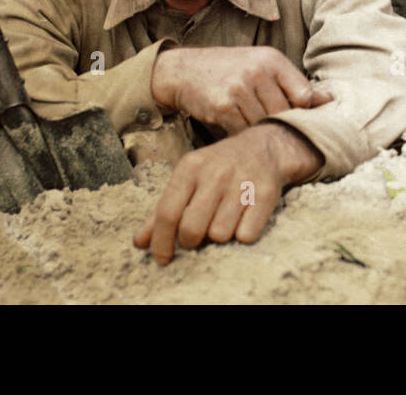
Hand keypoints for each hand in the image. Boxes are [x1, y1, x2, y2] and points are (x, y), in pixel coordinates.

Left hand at [134, 122, 323, 261]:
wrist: (264, 146)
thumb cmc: (218, 167)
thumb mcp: (188, 178)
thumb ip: (163, 209)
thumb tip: (139, 242)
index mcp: (191, 167)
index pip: (167, 212)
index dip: (160, 242)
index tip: (162, 259)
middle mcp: (216, 173)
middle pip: (192, 229)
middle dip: (191, 241)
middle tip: (196, 236)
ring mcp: (242, 182)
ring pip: (220, 235)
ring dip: (219, 236)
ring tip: (223, 220)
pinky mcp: (265, 194)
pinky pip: (246, 235)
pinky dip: (243, 234)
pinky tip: (243, 219)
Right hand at [150, 44, 330, 133]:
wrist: (184, 70)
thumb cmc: (230, 69)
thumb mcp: (262, 65)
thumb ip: (292, 83)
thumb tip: (329, 100)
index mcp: (273, 59)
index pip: (305, 95)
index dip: (304, 113)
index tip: (300, 122)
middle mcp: (258, 71)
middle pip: (285, 113)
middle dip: (280, 125)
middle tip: (273, 131)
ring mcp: (240, 88)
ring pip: (265, 125)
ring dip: (260, 132)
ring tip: (253, 129)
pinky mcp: (224, 106)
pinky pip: (244, 132)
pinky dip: (242, 135)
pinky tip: (236, 129)